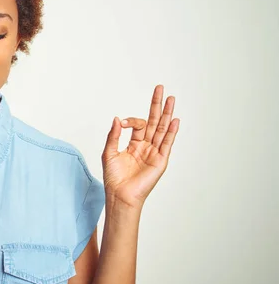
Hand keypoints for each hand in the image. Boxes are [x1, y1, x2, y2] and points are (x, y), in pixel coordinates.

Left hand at [101, 85, 179, 209]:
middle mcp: (146, 147)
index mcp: (134, 144)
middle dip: (156, 105)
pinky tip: (174, 120)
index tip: (122, 122)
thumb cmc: (114, 178)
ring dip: (167, 114)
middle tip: (160, 89)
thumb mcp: (109, 152)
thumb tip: (117, 118)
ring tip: (171, 99)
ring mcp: (154, 153)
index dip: (131, 120)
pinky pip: (167, 144)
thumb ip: (113, 135)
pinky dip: (171, 132)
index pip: (138, 125)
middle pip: (154, 121)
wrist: (120, 195)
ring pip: (162, 129)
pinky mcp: (160, 161)